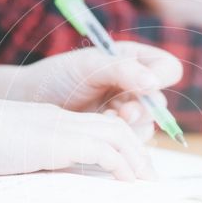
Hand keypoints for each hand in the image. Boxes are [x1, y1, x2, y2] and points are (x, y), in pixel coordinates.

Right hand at [0, 98, 156, 180]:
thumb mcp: (9, 150)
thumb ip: (31, 158)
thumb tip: (42, 177)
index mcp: (50, 120)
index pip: (96, 126)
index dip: (119, 146)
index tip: (130, 170)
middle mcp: (60, 119)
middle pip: (115, 127)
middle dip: (138, 153)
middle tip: (150, 179)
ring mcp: (59, 127)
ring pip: (116, 135)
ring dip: (137, 159)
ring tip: (146, 183)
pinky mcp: (56, 141)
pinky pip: (102, 150)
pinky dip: (120, 165)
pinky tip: (126, 182)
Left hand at [12, 42, 182, 140]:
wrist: (34, 102)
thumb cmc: (58, 76)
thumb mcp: (88, 66)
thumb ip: (122, 70)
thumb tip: (153, 83)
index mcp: (134, 61)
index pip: (167, 69)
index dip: (162, 78)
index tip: (145, 86)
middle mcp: (136, 87)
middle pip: (160, 103)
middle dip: (142, 109)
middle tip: (122, 112)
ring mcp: (128, 111)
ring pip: (149, 125)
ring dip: (130, 126)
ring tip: (105, 118)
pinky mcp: (118, 134)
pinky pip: (133, 142)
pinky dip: (120, 138)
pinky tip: (100, 128)